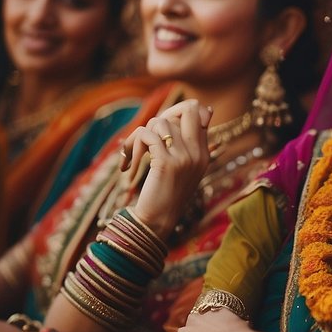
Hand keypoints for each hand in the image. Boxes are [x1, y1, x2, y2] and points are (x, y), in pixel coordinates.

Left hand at [124, 100, 212, 238]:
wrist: (157, 222)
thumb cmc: (164, 196)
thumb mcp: (181, 170)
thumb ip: (183, 146)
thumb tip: (170, 120)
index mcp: (203, 154)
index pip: (202, 113)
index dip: (181, 111)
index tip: (165, 125)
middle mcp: (197, 153)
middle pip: (189, 109)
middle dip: (166, 112)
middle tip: (152, 130)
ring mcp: (184, 158)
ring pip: (159, 122)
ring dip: (139, 136)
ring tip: (133, 156)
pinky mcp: (166, 163)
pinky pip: (146, 135)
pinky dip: (131, 147)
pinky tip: (128, 165)